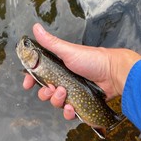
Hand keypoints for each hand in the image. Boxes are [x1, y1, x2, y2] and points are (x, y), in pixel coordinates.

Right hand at [23, 23, 140, 119]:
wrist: (113, 73)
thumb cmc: (92, 59)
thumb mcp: (68, 51)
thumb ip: (50, 43)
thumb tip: (35, 27)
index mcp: (58, 67)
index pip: (40, 74)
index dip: (32, 79)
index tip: (28, 83)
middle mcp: (64, 80)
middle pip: (46, 91)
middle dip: (45, 93)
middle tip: (53, 88)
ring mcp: (72, 92)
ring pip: (56, 102)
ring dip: (56, 101)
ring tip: (65, 94)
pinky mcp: (81, 103)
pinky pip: (69, 112)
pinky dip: (68, 112)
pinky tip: (71, 107)